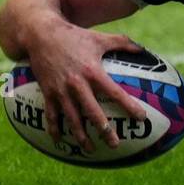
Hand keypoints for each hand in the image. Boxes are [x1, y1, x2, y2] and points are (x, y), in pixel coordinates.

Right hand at [23, 20, 145, 152]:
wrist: (40, 35)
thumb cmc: (73, 36)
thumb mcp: (99, 38)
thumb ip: (122, 43)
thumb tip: (143, 50)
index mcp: (93, 72)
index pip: (115, 92)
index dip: (129, 106)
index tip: (141, 118)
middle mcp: (77, 84)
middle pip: (93, 112)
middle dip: (104, 130)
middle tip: (115, 144)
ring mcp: (61, 90)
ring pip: (72, 118)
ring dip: (81, 136)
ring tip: (90, 150)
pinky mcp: (47, 92)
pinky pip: (51, 115)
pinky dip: (54, 129)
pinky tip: (60, 142)